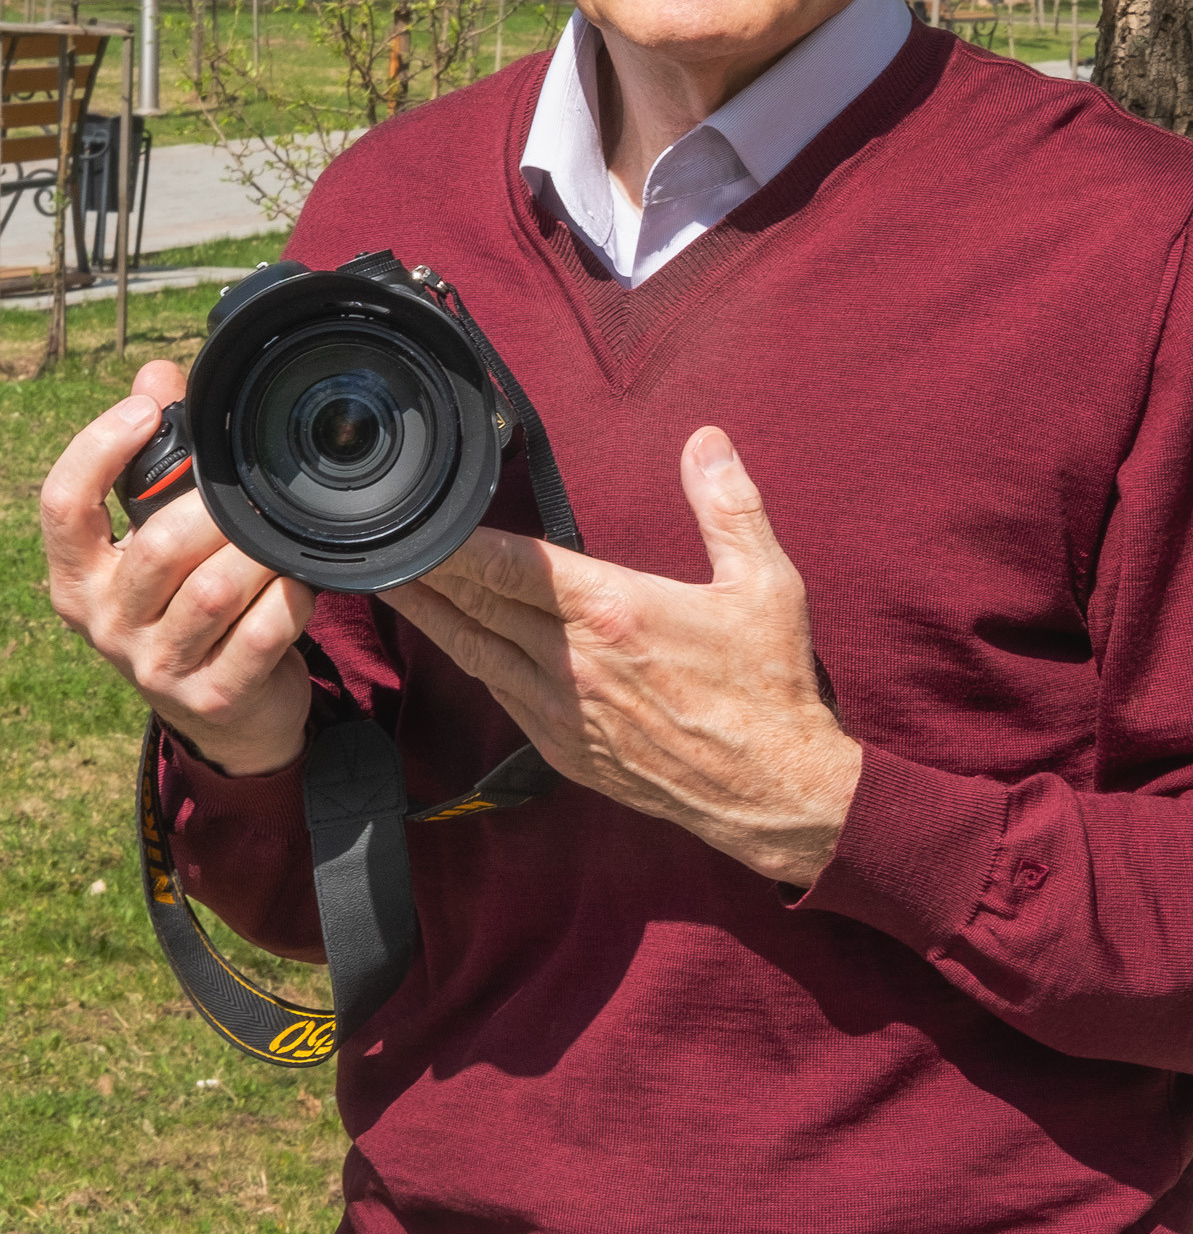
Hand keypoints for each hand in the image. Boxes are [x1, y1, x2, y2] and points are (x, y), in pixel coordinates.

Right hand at [40, 361, 315, 776]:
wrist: (226, 713)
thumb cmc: (185, 600)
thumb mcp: (156, 533)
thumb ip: (154, 458)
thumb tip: (156, 374)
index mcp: (79, 575)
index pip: (62, 505)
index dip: (98, 449)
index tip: (145, 410)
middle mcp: (105, 623)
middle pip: (158, 547)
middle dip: (216, 510)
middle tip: (250, 494)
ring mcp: (157, 666)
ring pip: (216, 589)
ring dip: (260, 552)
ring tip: (277, 537)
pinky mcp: (214, 695)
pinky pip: (263, 630)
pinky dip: (291, 596)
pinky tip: (299, 581)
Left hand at [387, 427, 861, 887]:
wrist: (773, 793)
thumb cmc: (771, 687)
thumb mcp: (767, 584)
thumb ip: (729, 506)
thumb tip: (706, 440)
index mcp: (615, 613)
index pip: (513, 567)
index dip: (457, 543)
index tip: (418, 521)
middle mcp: (575, 662)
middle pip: (478, 606)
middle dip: (425, 572)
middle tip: (377, 544)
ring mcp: (564, 711)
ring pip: (476, 653)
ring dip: (430, 616)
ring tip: (390, 583)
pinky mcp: (564, 750)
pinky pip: (501, 694)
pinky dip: (469, 660)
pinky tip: (454, 642)